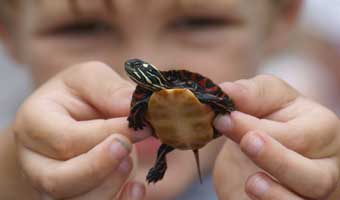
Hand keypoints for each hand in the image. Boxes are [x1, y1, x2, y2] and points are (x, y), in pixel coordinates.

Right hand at [13, 62, 150, 198]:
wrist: (68, 120)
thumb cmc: (78, 97)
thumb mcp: (89, 78)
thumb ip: (109, 89)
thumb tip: (134, 106)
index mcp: (35, 122)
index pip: (66, 139)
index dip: (107, 134)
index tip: (140, 125)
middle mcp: (35, 160)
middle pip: (59, 181)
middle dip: (100, 167)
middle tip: (128, 148)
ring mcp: (49, 185)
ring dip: (110, 186)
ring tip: (130, 161)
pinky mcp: (71, 197)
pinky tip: (136, 188)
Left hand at [213, 75, 339, 199]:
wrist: (260, 155)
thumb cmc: (269, 123)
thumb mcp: (265, 102)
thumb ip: (250, 94)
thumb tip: (225, 91)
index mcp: (322, 132)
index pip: (299, 136)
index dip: (261, 128)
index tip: (227, 118)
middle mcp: (327, 168)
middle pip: (315, 177)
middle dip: (278, 161)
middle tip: (247, 142)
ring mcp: (313, 196)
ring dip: (276, 196)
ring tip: (251, 182)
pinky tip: (249, 196)